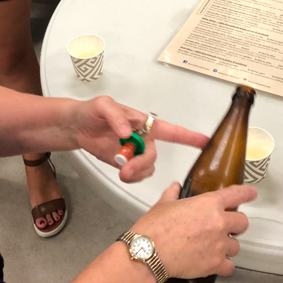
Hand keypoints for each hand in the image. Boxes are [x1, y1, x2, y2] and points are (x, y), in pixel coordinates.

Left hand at [68, 96, 208, 182]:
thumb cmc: (92, 111)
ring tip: (120, 172)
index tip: (206, 142)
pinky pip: (136, 175)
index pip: (171, 130)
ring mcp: (134, 153)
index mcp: (145, 123)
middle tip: (124, 170)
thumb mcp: (103, 105)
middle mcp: (144, 139)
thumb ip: (116, 116)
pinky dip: (131, 177)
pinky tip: (121, 172)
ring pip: (146, 168)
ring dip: (136, 173)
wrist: (75, 127)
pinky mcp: (124, 164)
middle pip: (153, 156)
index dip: (189, 137)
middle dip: (141, 164)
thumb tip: (127, 131)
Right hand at [131, 182, 255, 279]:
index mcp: (209, 204)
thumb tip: (175, 187)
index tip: (252, 194)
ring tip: (215, 247)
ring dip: (228, 246)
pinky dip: (224, 265)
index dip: (247, 193)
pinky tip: (215, 264)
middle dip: (236, 225)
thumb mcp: (163, 204)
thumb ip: (172, 194)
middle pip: (243, 223)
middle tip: (225, 227)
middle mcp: (219, 223)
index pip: (237, 194)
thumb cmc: (154, 227)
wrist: (147, 253)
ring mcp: (219, 245)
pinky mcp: (215, 264)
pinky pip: (229, 266)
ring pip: (236, 246)